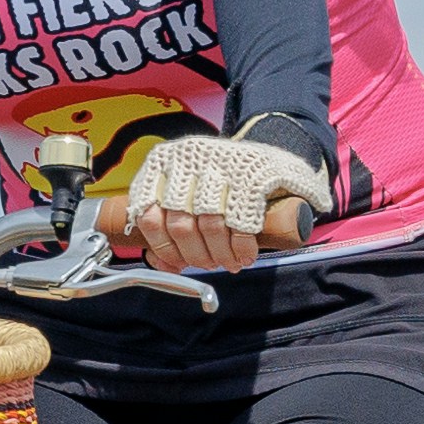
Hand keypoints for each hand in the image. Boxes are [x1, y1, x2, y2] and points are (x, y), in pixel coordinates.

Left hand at [114, 135, 320, 278]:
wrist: (274, 158)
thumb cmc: (226, 182)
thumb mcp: (190, 193)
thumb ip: (170, 225)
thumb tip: (162, 264)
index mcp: (163, 162)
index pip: (149, 215)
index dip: (164, 248)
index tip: (180, 262)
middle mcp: (188, 158)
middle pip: (180, 225)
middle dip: (196, 256)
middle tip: (209, 265)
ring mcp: (221, 163)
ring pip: (210, 226)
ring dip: (221, 255)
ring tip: (230, 262)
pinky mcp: (252, 174)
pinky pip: (240, 223)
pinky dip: (242, 247)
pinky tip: (245, 255)